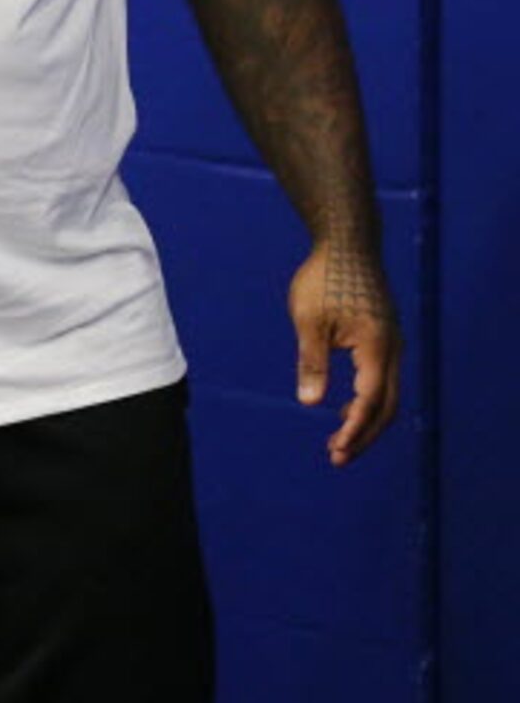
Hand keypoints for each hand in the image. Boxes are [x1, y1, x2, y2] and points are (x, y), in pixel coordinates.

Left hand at [290, 239, 399, 464]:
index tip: (336, 450)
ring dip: (366, 419)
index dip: (355, 430)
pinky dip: (368, 400)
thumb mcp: (309, 322)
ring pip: (387, 394)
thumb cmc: (324, 280)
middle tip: (337, 457)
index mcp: (376, 348)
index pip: (369, 401)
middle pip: (385, 405)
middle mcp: (393, 350)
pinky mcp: (384, 338)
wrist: (347, 245)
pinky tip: (344, 408)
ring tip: (340, 440)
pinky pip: (383, 379)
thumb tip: (310, 403)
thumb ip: (312, 362)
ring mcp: (392, 343)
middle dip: (364, 434)